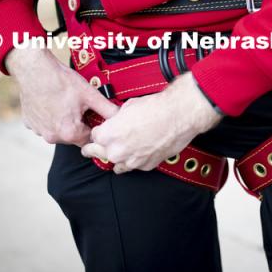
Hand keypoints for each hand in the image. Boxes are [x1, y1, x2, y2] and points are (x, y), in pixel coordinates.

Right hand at [6, 47, 117, 145]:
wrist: (35, 69)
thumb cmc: (61, 81)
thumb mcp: (89, 94)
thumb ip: (107, 109)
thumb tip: (119, 116)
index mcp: (69, 132)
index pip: (89, 139)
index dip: (94, 127)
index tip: (93, 116)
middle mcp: (52, 136)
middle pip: (74, 136)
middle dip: (80, 124)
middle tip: (81, 106)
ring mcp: (38, 130)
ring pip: (59, 131)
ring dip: (65, 121)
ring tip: (66, 102)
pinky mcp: (29, 123)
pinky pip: (45, 124)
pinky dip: (50, 117)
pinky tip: (53, 102)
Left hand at [81, 72, 221, 172]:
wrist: (178, 115)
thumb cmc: (156, 108)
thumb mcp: (128, 106)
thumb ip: (117, 118)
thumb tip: (118, 120)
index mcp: (108, 134)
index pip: (94, 136)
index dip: (101, 131)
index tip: (103, 131)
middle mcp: (117, 151)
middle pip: (99, 153)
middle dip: (99, 148)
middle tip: (96, 147)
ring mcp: (131, 161)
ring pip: (116, 164)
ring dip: (118, 156)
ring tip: (123, 150)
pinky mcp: (146, 166)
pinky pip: (135, 165)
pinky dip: (136, 159)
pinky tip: (140, 150)